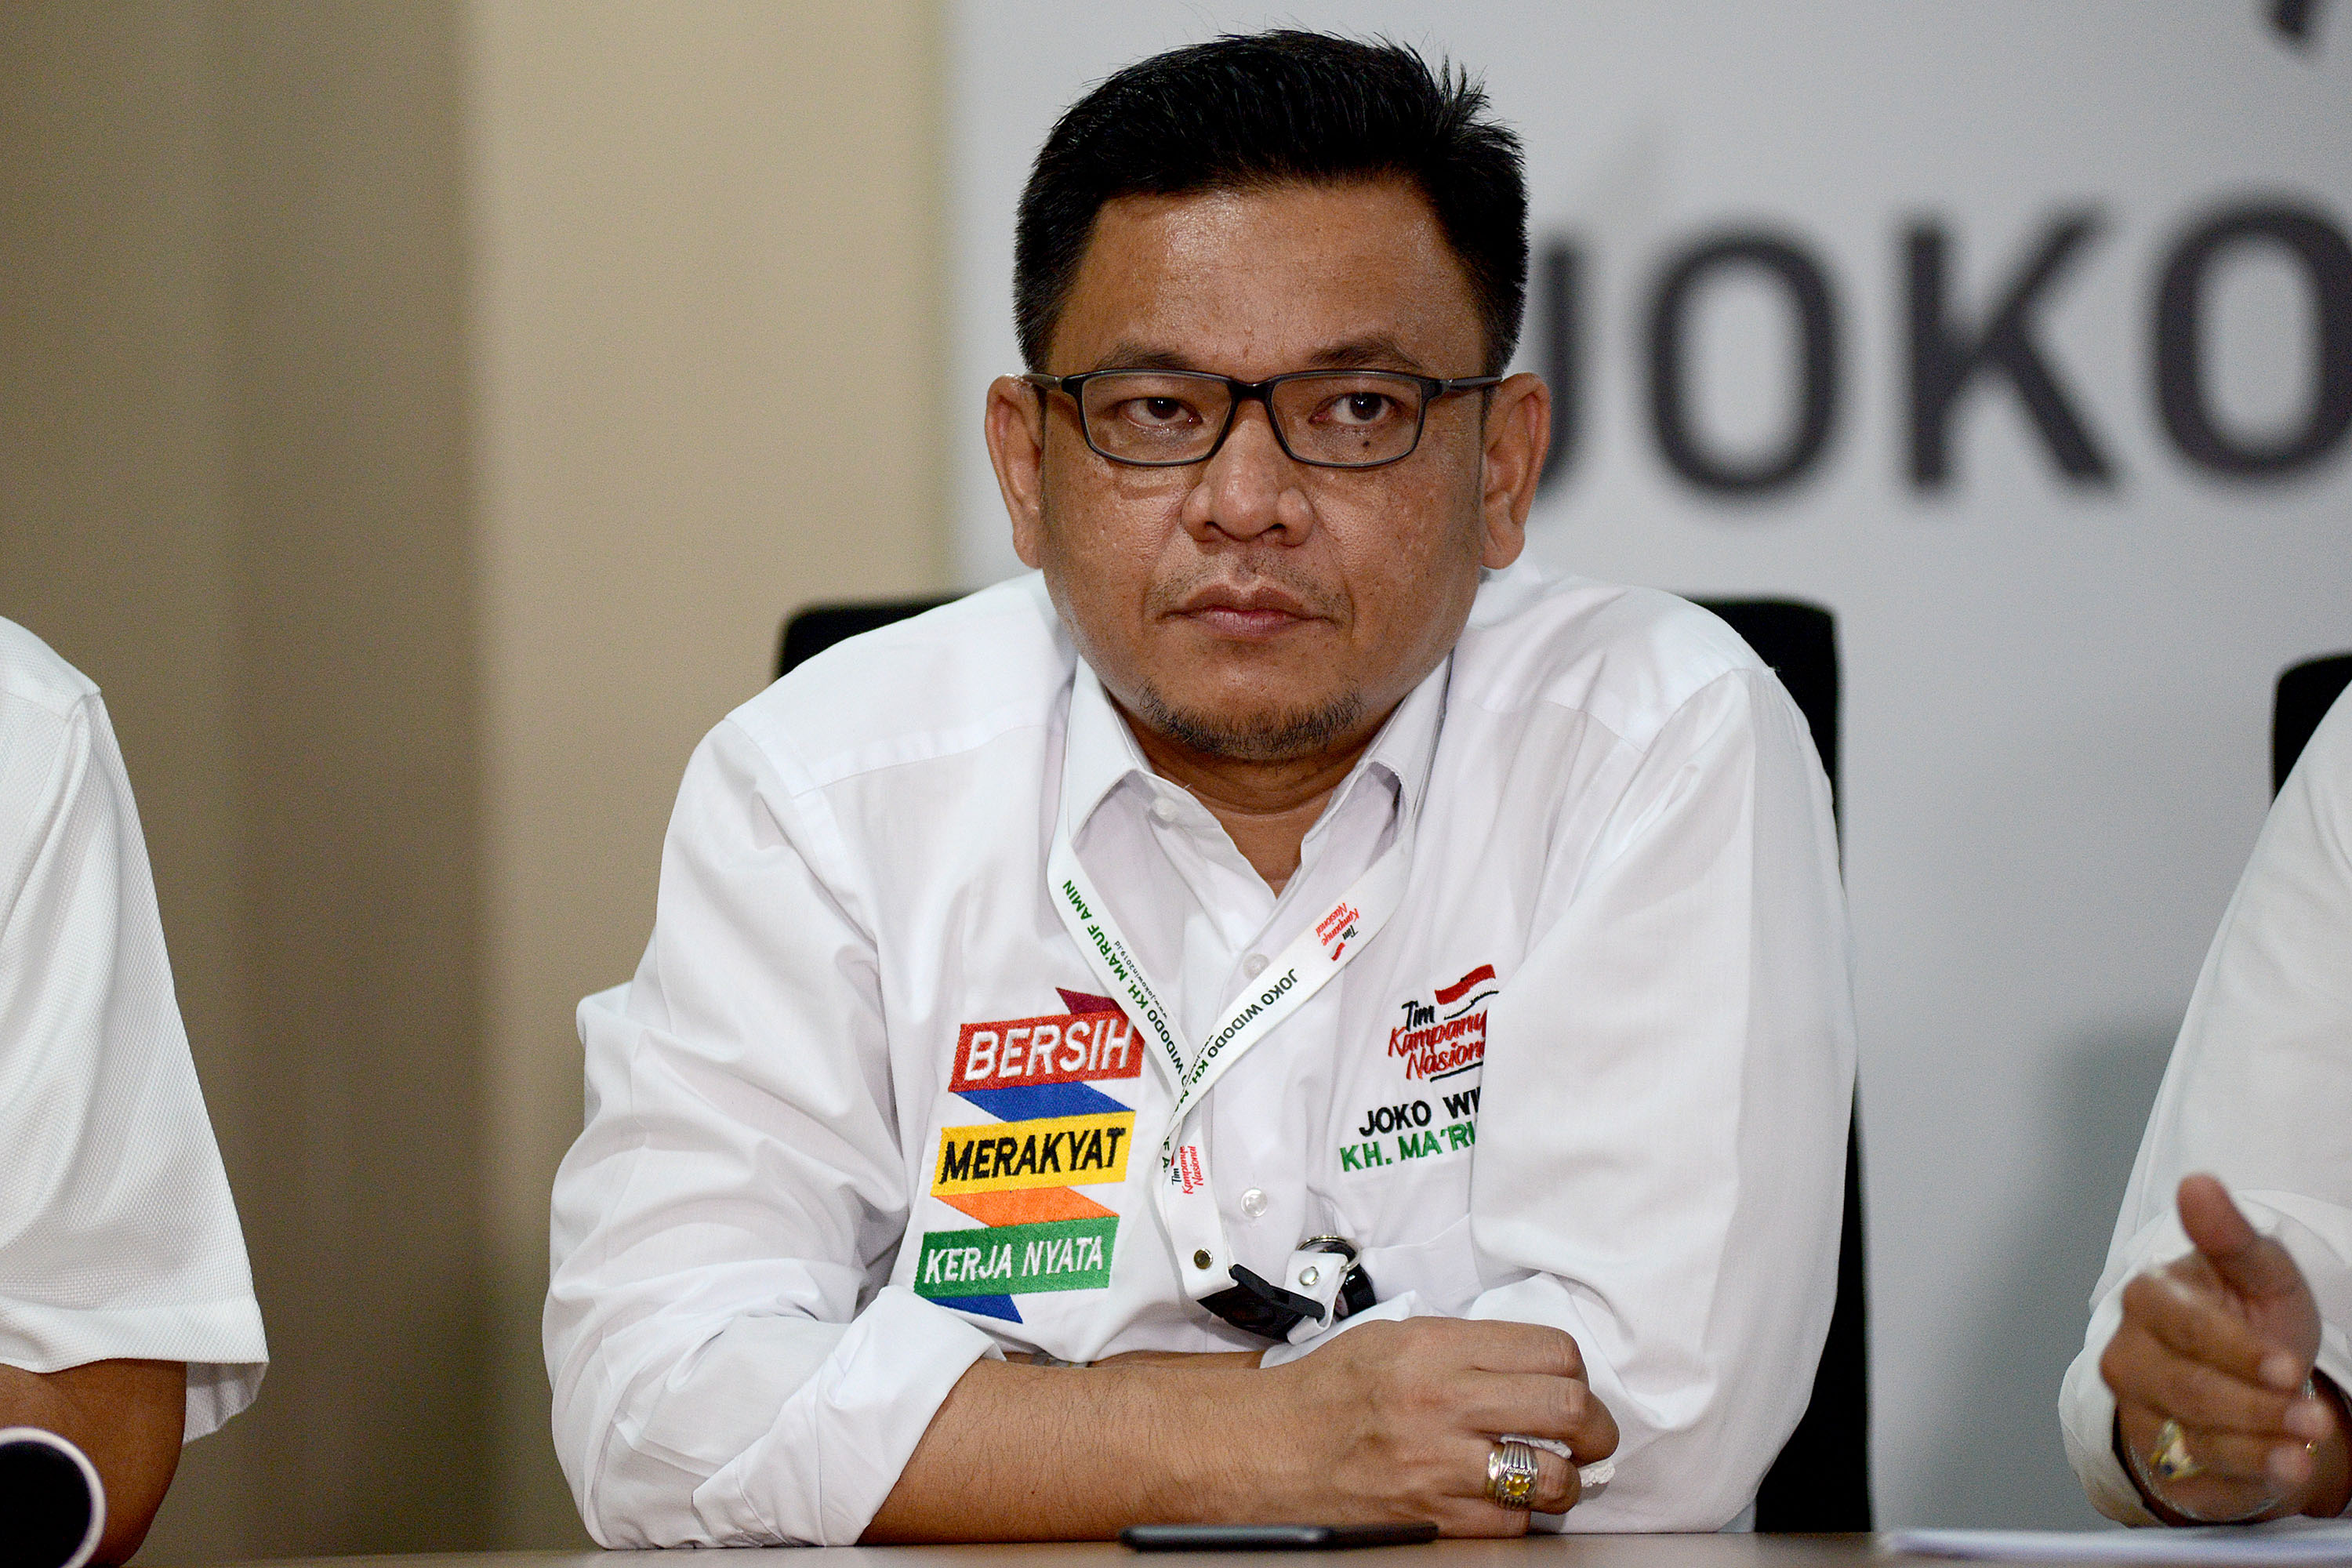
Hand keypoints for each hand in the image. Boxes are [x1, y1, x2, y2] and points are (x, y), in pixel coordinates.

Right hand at [868, 1315, 1617, 1541]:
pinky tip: (1503, 1504)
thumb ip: (1460, 1348)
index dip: (1574, 1373)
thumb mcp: (1388, 1342)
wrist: (1252, 1455)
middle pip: (1569, 1410)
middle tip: (1586, 1434)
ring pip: (1552, 1478)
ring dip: (1561, 1479)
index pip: (1552, 1352)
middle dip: (1591, 1427)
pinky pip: (1513, 1527)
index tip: (1569, 1386)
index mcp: (1430, 1348)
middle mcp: (1440, 1404)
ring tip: (1548, 1473)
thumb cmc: (1317, 1396)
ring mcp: (1437, 1468)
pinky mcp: (1431, 1522)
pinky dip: (1520, 1520)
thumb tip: (1535, 1364)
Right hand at [2102, 1174, 2350, 1521]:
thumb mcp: (2258, 1275)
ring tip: (2305, 1449)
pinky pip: (2195, 1476)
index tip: (2289, 1368)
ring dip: (2256, 1446)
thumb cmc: (2248, 1319)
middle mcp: (2129, 1354)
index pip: (2186, 1327)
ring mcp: (2137, 1409)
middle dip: (2256, 1406)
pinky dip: (2243, 1476)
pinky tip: (2281, 1468)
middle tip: (2313, 1419)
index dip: (2239, 1351)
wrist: (2244, 1382)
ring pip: (2191, 1435)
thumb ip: (2229, 1236)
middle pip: (2187, 1388)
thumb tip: (2198, 1184)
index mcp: (2148, 1298)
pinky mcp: (2154, 1457)